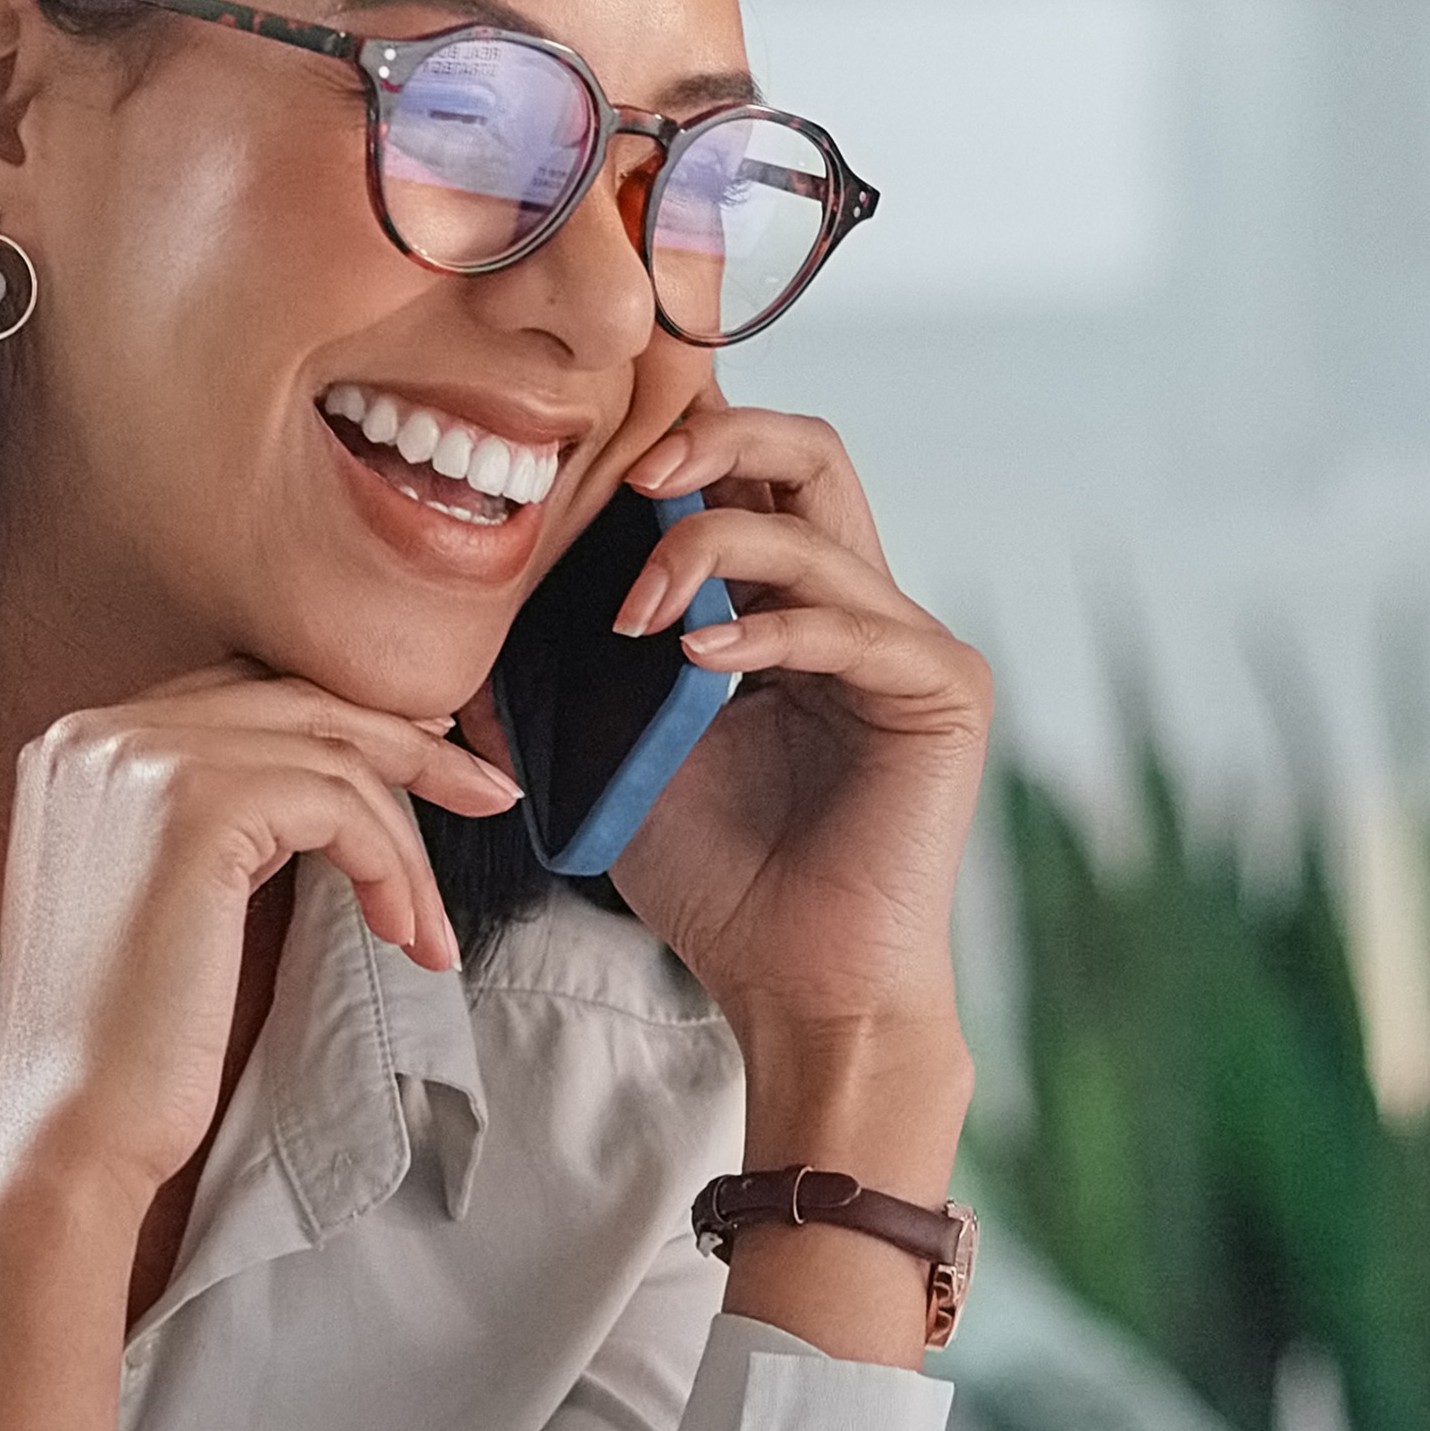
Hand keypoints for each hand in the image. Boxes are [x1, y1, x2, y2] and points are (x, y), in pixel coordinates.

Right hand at [0, 670, 518, 1220]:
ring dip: (404, 846)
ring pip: (331, 759)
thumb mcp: (162, 891)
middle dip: (408, 747)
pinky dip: (389, 865)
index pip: (244, 694)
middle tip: (487, 791)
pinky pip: (338, 805)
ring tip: (427, 929)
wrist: (72, 1122)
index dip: (344, 723)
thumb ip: (215, 818)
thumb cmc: (122, 1037)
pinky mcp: (196, 809)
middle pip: (295, 702)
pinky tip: (399, 930)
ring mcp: (143, 761)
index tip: (426, 756)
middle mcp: (101, 733)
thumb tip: (324, 782)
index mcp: (81, 746)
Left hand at [588, 405, 991, 1055]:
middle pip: (807, 453)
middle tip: (630, 477)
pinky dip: (765, 626)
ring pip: (814, 525)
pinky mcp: (943, 689)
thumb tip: (486, 607)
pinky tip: (698, 657)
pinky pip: (849, 622)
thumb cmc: (720, 887)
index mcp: (788, 610)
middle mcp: (857, 608)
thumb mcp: (622, 755)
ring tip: (631, 618)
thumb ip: (582, 673)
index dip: (681, 439)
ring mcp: (906, 643)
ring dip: (706, 547)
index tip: (588, 452)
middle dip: (713, 437)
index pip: (747, 477)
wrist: (800, 993)